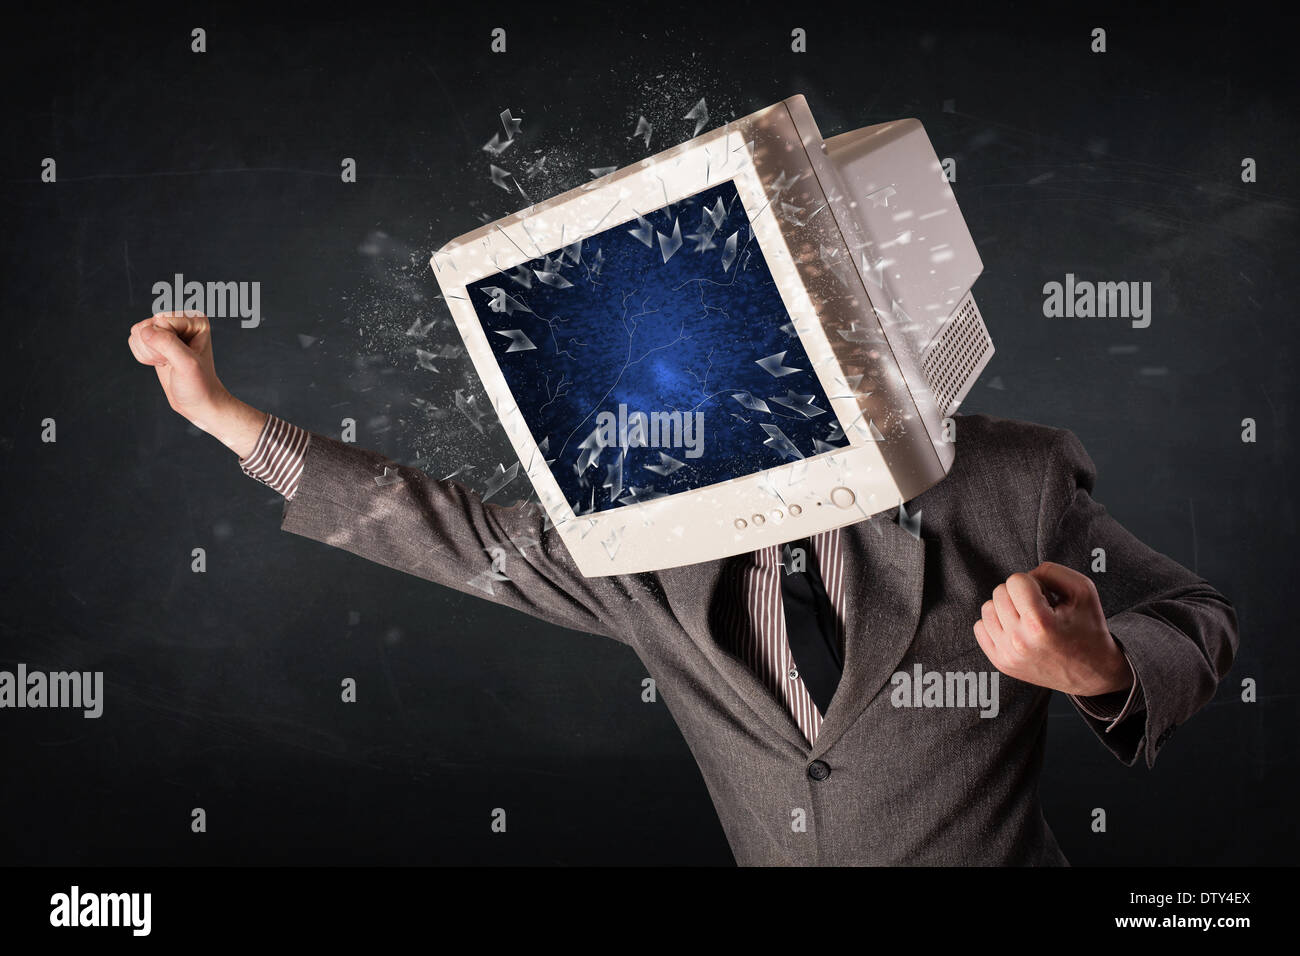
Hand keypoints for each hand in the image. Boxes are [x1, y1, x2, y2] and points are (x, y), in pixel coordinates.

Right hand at [128, 311, 266, 457]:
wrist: (198, 403)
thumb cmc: (199, 385)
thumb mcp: (187, 365)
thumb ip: (167, 344)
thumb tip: (144, 331)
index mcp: (195, 320)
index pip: (161, 321)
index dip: (164, 343)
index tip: (179, 359)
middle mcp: (181, 320)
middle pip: (147, 325)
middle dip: (154, 348)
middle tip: (172, 362)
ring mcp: (167, 329)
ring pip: (138, 332)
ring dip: (148, 353)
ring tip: (168, 363)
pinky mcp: (156, 340)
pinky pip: (134, 340)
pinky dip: (144, 356)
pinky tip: (162, 364)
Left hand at [972, 561, 1131, 696]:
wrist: (1095, 673)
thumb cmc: (1090, 629)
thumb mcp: (1083, 590)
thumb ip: (1051, 571)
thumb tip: (1025, 575)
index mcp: (1040, 624)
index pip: (1015, 580)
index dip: (1033, 583)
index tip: (1047, 597)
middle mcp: (1019, 641)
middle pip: (999, 592)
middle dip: (1019, 594)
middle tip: (1040, 609)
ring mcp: (1007, 654)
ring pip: (987, 609)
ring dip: (1006, 608)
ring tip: (1029, 619)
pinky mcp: (1001, 663)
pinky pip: (980, 628)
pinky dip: (997, 624)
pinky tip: (1017, 629)